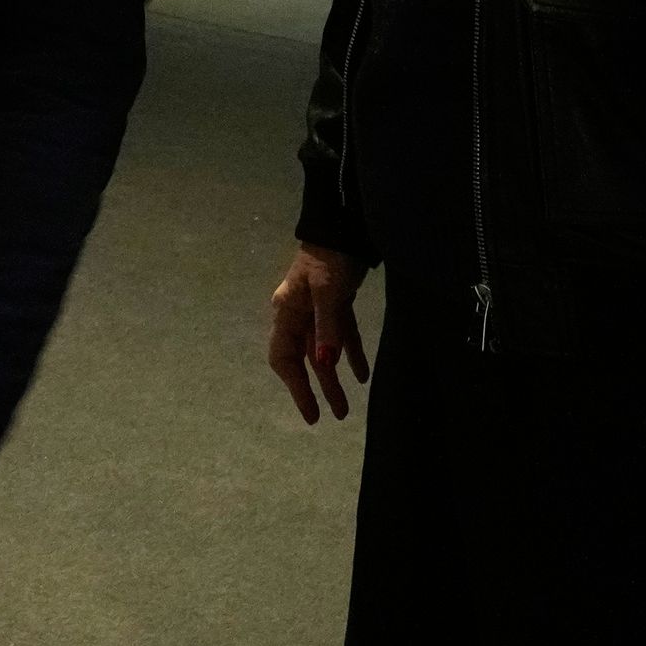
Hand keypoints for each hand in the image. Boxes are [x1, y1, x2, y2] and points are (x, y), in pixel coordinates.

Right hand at [265, 243, 372, 424]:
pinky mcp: (335, 304)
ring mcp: (316, 310)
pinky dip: (351, 355)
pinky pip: (341, 336)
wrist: (342, 229)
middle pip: (304, 359)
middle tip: (334, 417)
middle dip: (318, 389)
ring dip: (334, 379)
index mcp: (287, 312)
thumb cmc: (331, 260)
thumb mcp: (328, 293)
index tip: (310, 412)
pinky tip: (362, 375)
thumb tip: (325, 363)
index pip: (284, 358)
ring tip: (347, 407)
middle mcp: (297, 315)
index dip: (295, 387)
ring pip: (324, 352)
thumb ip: (327, 329)